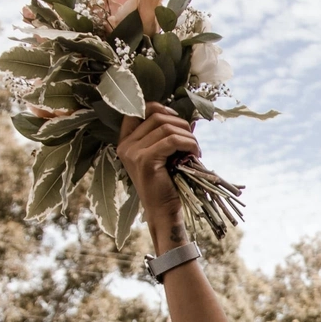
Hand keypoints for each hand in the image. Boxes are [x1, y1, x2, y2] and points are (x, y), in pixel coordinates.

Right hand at [117, 102, 200, 251]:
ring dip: (187, 135)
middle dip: (181, 124)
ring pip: (166, 127)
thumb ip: (172, 136)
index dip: (161, 109)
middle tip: (193, 141)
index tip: (179, 123)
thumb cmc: (168, 185)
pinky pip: (171, 140)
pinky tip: (195, 154)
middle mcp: (125, 144)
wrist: (163, 211)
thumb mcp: (167, 156)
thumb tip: (192, 120)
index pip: (140, 110)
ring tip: (195, 150)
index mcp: (126, 141)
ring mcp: (133, 152)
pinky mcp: (145, 160)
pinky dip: (188, 143)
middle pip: (156, 115)